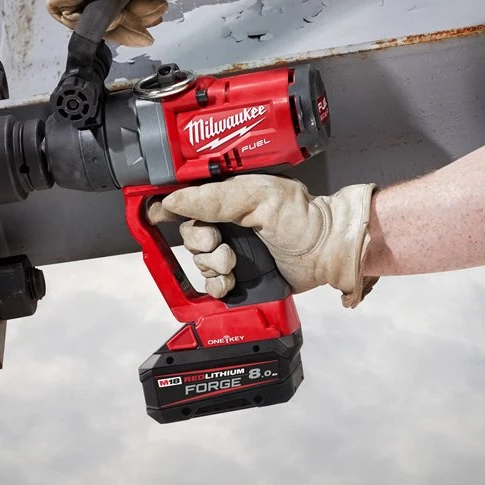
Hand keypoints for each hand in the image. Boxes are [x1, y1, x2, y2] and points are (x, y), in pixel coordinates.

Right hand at [154, 174, 377, 308]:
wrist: (327, 252)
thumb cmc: (302, 218)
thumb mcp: (257, 198)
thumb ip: (214, 198)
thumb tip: (172, 200)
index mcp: (228, 199)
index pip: (187, 201)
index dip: (170, 209)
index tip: (158, 216)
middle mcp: (227, 224)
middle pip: (189, 236)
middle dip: (200, 242)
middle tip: (219, 243)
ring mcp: (233, 251)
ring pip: (199, 262)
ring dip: (212, 265)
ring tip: (233, 262)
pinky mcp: (240, 278)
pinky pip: (212, 286)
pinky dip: (217, 285)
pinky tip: (230, 281)